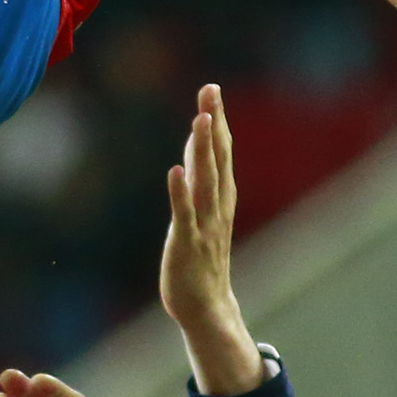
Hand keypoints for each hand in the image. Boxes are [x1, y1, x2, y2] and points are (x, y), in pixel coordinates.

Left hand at [157, 87, 266, 395]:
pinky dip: (181, 193)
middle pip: (218, 159)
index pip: (221, 152)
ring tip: (201, 121)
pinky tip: (175, 171)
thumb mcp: (201, 213)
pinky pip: (184, 215)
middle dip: (214, 124)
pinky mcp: (187, 244)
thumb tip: (195, 147)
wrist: (205, 307)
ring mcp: (204, 225)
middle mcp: (216, 207)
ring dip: (204, 151)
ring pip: (206, 182)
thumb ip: (199, 180)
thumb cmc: (200, 259)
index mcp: (220, 199)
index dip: (217, 121)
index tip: (212, 89)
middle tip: (211, 91)